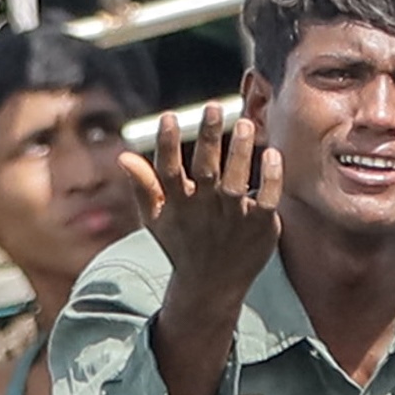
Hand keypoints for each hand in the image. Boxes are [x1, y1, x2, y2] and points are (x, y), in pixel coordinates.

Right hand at [135, 97, 279, 311]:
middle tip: (214, 107)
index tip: (169, 117)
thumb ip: (143, 186)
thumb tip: (122, 156)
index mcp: (178, 205)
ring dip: (240, 153)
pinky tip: (272, 153)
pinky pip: (267, 200)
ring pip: (237, 183)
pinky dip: (271, 179)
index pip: (169, 171)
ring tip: (245, 124)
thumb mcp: (156, 219)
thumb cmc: (182, 245)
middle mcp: (205, 209)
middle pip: (206, 170)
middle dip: (209, 139)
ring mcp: (233, 219)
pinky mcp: (260, 226)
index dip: (167, 145)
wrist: (211, 286)